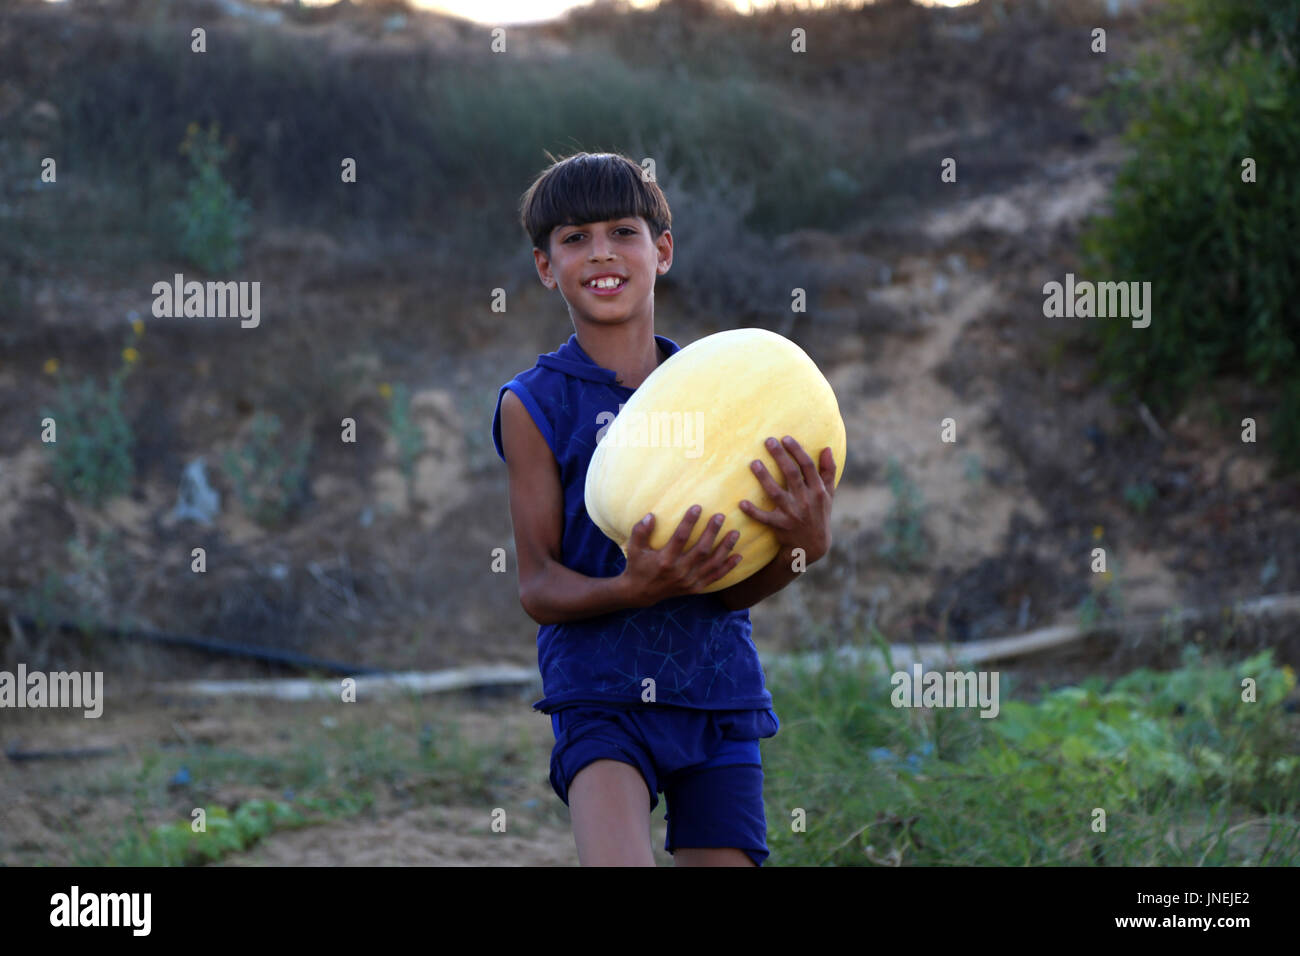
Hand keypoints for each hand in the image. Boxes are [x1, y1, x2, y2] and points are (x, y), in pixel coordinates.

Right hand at [621, 505, 741, 606]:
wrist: (641, 593)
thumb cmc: (638, 566)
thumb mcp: (634, 549)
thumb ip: (640, 531)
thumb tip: (651, 515)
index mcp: (664, 561)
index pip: (680, 538)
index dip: (689, 522)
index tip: (698, 507)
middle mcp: (679, 572)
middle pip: (701, 550)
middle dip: (712, 532)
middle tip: (720, 516)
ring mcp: (689, 582)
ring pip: (712, 564)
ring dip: (725, 548)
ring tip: (735, 533)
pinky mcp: (695, 588)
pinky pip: (715, 577)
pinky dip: (728, 567)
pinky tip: (738, 556)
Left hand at [739, 436, 835, 563]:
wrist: (812, 546)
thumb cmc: (819, 515)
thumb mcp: (828, 495)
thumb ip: (829, 472)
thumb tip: (828, 449)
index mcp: (818, 491)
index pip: (807, 466)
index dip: (797, 451)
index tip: (785, 438)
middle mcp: (806, 501)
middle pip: (792, 474)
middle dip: (780, 456)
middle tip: (768, 441)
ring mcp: (793, 514)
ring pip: (776, 493)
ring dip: (764, 478)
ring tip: (753, 464)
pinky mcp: (780, 526)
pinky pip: (764, 518)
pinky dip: (753, 511)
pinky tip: (742, 503)